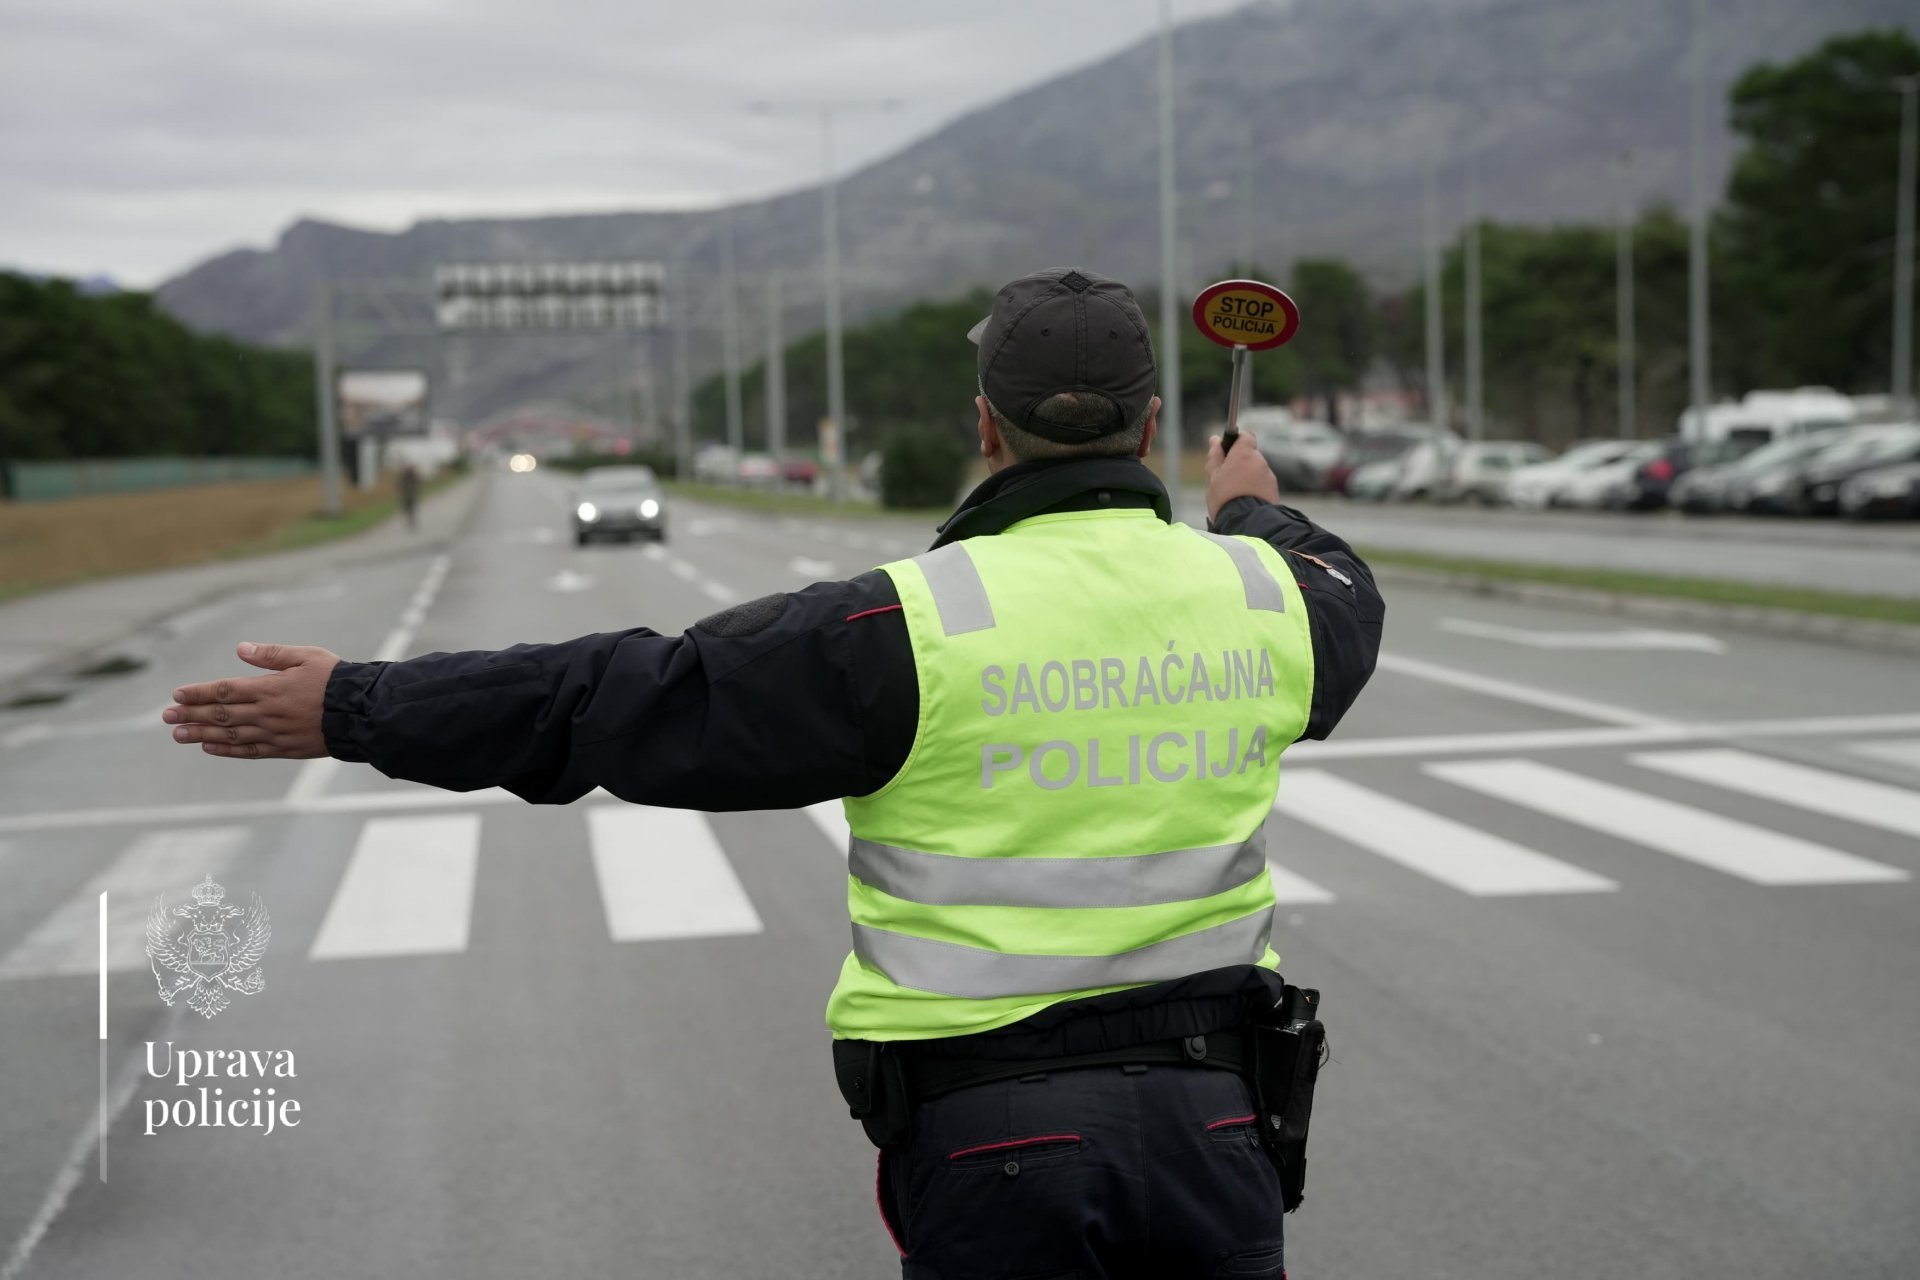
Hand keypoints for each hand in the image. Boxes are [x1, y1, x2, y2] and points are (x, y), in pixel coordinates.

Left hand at [162, 642, 340, 759]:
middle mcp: (266, 713)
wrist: (361, 712)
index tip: (177, 694)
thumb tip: (242, 648)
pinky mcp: (284, 748)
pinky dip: (227, 750)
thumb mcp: (307, 656)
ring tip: (178, 734)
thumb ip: (272, 654)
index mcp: (270, 688)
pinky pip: (249, 751)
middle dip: (191, 714)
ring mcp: (274, 733)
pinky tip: (209, 747)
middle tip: (166, 716)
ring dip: (201, 734)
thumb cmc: (335, 679)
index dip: (199, 693)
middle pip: (221, 714)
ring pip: (230, 734)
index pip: (225, 690)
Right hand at [1204, 427, 1279, 521]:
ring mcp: (1269, 477)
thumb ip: (1214, 456)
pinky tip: (1244, 502)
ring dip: (1247, 478)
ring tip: (1234, 495)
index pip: (1246, 435)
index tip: (1227, 451)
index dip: (1237, 441)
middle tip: (1225, 479)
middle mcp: (1260, 462)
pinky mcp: (1274, 491)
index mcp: (1244, 454)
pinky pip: (1262, 485)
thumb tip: (1214, 440)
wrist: (1247, 523)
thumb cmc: (1225, 499)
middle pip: (1250, 456)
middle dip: (1239, 463)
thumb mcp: (1212, 477)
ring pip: (1256, 471)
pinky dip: (1254, 489)